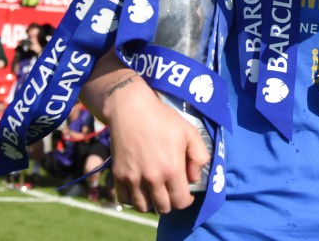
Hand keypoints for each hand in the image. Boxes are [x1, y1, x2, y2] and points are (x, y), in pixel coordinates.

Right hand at [105, 84, 209, 213]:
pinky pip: (125, 199)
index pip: (181, 202)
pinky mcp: (119, 175)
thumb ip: (199, 157)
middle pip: (163, 207)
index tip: (185, 192)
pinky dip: (133, 198)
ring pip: (143, 207)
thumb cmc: (163, 118)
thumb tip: (194, 178)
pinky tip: (139, 187)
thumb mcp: (190, 132)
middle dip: (170, 201)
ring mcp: (133, 178)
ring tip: (155, 189)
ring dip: (151, 202)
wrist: (131, 109)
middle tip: (170, 189)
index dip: (186, 200)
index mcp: (172, 169)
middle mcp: (152, 178)